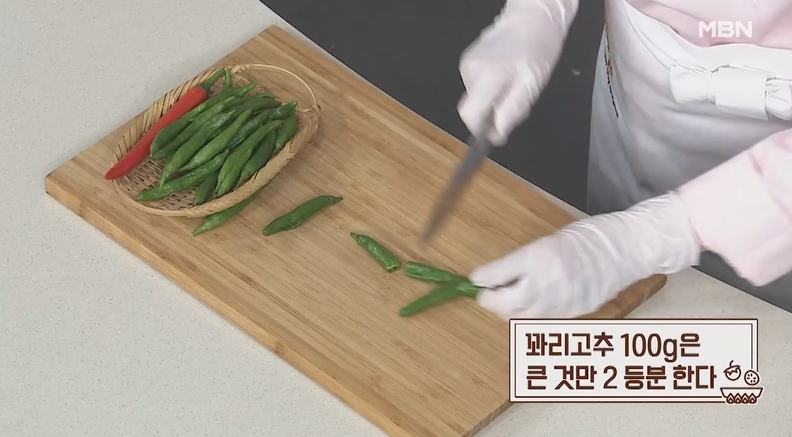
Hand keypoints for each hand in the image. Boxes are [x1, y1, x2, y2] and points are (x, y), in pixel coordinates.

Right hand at [457, 0, 578, 144]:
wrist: (532, 18)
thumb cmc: (538, 50)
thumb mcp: (533, 85)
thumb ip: (513, 110)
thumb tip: (497, 134)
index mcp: (487, 78)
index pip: (470, 115)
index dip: (481, 130)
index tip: (497, 132)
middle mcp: (471, 71)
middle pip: (472, 109)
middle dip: (490, 115)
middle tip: (514, 104)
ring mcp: (467, 65)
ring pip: (476, 98)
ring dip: (492, 100)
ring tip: (513, 85)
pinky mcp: (467, 61)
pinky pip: (476, 86)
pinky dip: (490, 88)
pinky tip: (505, 76)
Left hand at [470, 193, 700, 318]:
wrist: (626, 248)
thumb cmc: (588, 238)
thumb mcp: (548, 242)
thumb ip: (523, 262)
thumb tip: (498, 277)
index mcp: (537, 257)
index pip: (496, 274)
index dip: (481, 278)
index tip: (475, 278)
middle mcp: (546, 282)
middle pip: (503, 303)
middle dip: (489, 300)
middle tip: (484, 295)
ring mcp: (560, 302)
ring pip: (520, 318)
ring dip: (508, 311)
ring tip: (505, 301)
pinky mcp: (572, 313)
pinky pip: (542, 320)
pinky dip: (531, 315)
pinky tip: (530, 305)